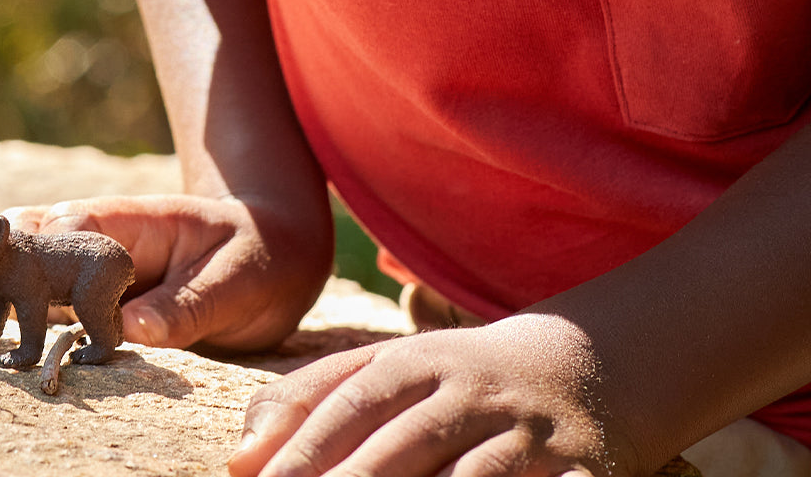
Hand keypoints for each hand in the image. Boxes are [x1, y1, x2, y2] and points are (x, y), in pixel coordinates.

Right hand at [2, 192, 331, 351]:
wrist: (277, 255)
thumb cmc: (262, 257)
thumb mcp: (238, 280)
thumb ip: (188, 304)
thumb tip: (132, 331)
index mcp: (137, 220)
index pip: (74, 223)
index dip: (45, 251)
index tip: (27, 288)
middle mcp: (106, 238)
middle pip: (36, 239)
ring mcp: (96, 268)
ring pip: (33, 272)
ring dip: (3, 294)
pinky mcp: (98, 300)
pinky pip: (53, 307)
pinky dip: (24, 322)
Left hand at [229, 314, 639, 476]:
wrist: (585, 364)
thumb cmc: (458, 378)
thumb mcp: (387, 367)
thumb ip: (311, 399)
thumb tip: (239, 456)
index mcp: (418, 359)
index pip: (353, 401)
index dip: (307, 445)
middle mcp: (471, 389)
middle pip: (405, 440)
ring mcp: (527, 431)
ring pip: (470, 476)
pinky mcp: (582, 471)